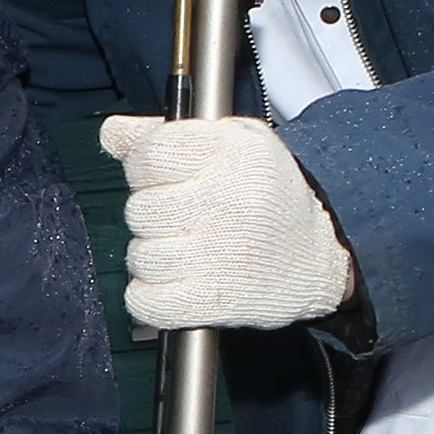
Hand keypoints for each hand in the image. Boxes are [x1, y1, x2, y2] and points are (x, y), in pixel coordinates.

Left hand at [98, 114, 358, 331]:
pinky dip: (150, 297)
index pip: (148, 155)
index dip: (146, 167)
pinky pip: (146, 301)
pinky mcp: (214, 300)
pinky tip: (176, 282)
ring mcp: (218, 255)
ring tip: (188, 250)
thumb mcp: (232, 141)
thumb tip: (112, 132)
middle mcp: (225, 202)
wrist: (322, 253)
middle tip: (184, 217)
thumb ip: (166, 133)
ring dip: (154, 257)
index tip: (164, 176)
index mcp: (230, 153)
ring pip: (140, 257)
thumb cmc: (269, 194)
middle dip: (153, 215)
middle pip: (139, 209)